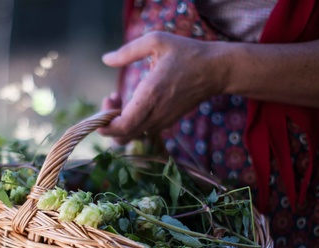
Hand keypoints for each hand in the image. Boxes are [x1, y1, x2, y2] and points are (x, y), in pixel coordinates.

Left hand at [97, 31, 227, 143]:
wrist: (215, 71)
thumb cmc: (186, 53)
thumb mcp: (157, 41)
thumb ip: (128, 51)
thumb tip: (105, 59)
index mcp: (152, 94)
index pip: (124, 125)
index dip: (106, 124)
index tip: (103, 104)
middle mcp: (156, 113)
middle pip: (123, 136)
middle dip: (107, 122)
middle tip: (110, 99)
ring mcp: (162, 121)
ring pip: (131, 135)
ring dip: (118, 122)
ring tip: (119, 99)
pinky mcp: (166, 122)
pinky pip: (141, 130)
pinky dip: (131, 122)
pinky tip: (132, 102)